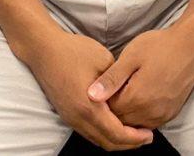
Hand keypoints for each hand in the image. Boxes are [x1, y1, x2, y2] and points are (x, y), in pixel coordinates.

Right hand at [20, 27, 154, 150]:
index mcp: (89, 106)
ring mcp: (70, 118)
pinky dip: (104, 133)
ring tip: (133, 132)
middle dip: (128, 144)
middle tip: (145, 137)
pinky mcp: (66, 114)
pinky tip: (115, 123)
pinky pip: (89, 132)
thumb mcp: (103, 60)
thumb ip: (117, 82)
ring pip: (97, 140)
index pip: (116, 134)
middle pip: (107, 143)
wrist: (43, 49)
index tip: (150, 134)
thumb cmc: (73, 51)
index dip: (135, 138)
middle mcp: (78, 118)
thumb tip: (131, 94)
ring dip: (116, 140)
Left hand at [87, 23, 193, 129]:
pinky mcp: (171, 113)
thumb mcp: (131, 56)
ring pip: (135, 125)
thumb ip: (111, 79)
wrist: (192, 46)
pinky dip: (140, 115)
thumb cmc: (160, 46)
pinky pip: (150, 123)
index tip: (101, 87)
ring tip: (124, 92)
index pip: (110, 112)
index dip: (102, 101)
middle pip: (122, 121)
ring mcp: (163, 115)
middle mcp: (150, 112)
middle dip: (113, 110)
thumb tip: (90, 95)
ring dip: (127, 114)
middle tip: (110, 89)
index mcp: (137, 98)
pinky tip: (138, 98)